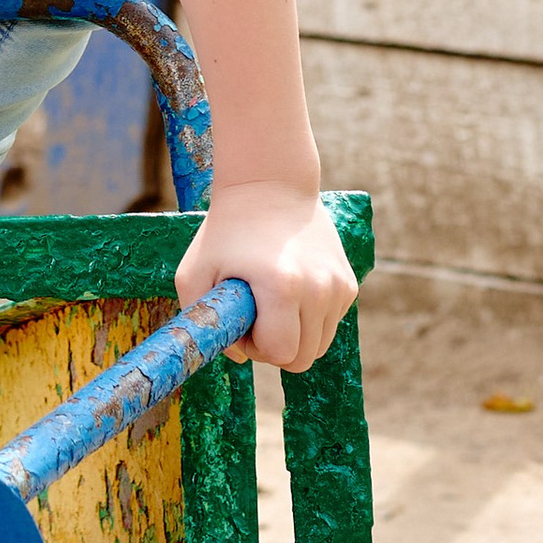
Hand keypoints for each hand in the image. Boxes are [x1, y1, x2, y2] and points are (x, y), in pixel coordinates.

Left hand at [176, 182, 356, 372]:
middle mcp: (319, 289)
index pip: (279, 353)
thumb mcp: (194, 271)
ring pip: (319, 345)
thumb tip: (237, 356)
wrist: (271, 184)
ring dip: (294, 336)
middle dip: (275, 348)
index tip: (241, 322)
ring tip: (271, 302)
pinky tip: (290, 289)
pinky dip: (309, 319)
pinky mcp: (348, 283)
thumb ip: (202, 320)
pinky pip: (328, 324)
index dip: (254, 348)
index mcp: (282, 287)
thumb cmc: (227, 230)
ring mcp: (338, 286)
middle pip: (303, 359)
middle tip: (254, 317)